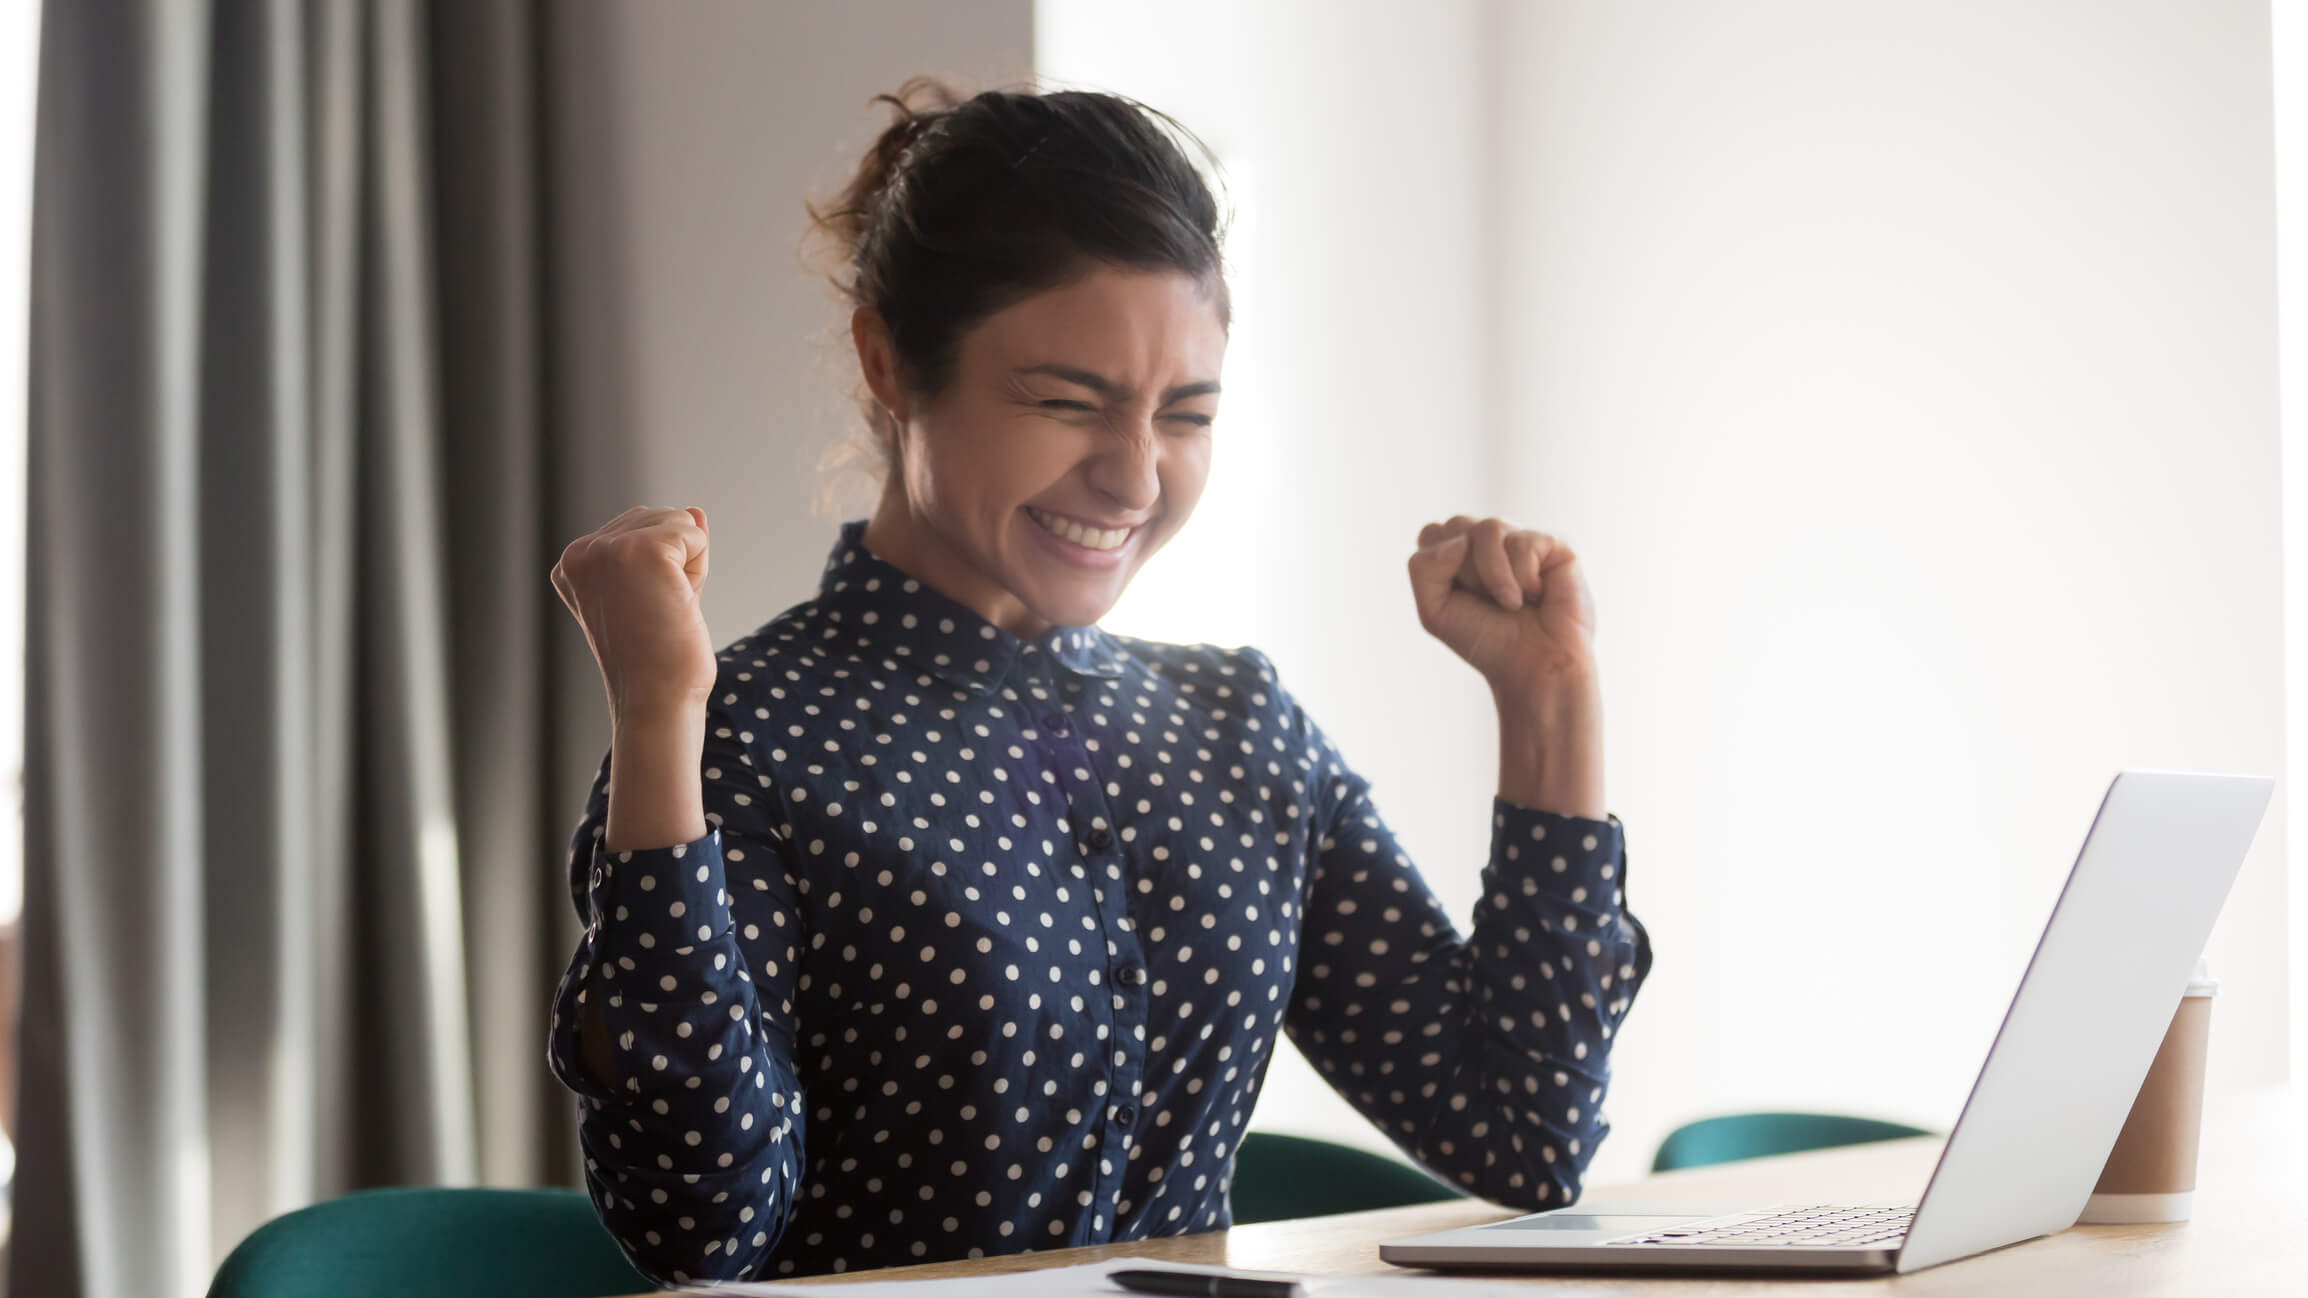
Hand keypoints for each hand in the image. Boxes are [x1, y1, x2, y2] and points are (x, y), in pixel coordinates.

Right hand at [551, 505, 717, 722]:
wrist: (657, 700)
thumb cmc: (660, 659)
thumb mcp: (661, 592)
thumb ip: (673, 549)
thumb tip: (695, 509)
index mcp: (574, 563)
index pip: (638, 529)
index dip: (661, 569)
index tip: (642, 612)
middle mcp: (581, 551)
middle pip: (658, 517)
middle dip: (676, 561)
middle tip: (658, 613)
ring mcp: (605, 548)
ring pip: (677, 521)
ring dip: (688, 565)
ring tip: (665, 608)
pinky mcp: (638, 549)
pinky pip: (693, 532)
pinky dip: (699, 567)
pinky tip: (675, 601)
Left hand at [1407, 515, 1598, 692]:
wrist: (1534, 667)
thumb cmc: (1487, 640)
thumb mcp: (1434, 611)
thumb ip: (1423, 568)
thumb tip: (1461, 540)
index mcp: (1458, 551)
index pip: (1432, 534)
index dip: (1440, 570)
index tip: (1461, 599)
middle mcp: (1489, 539)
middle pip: (1457, 525)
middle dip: (1466, 573)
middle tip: (1486, 601)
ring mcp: (1521, 538)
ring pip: (1489, 528)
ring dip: (1495, 577)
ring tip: (1513, 602)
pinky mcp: (1553, 543)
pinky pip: (1522, 542)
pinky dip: (1524, 578)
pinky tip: (1537, 595)